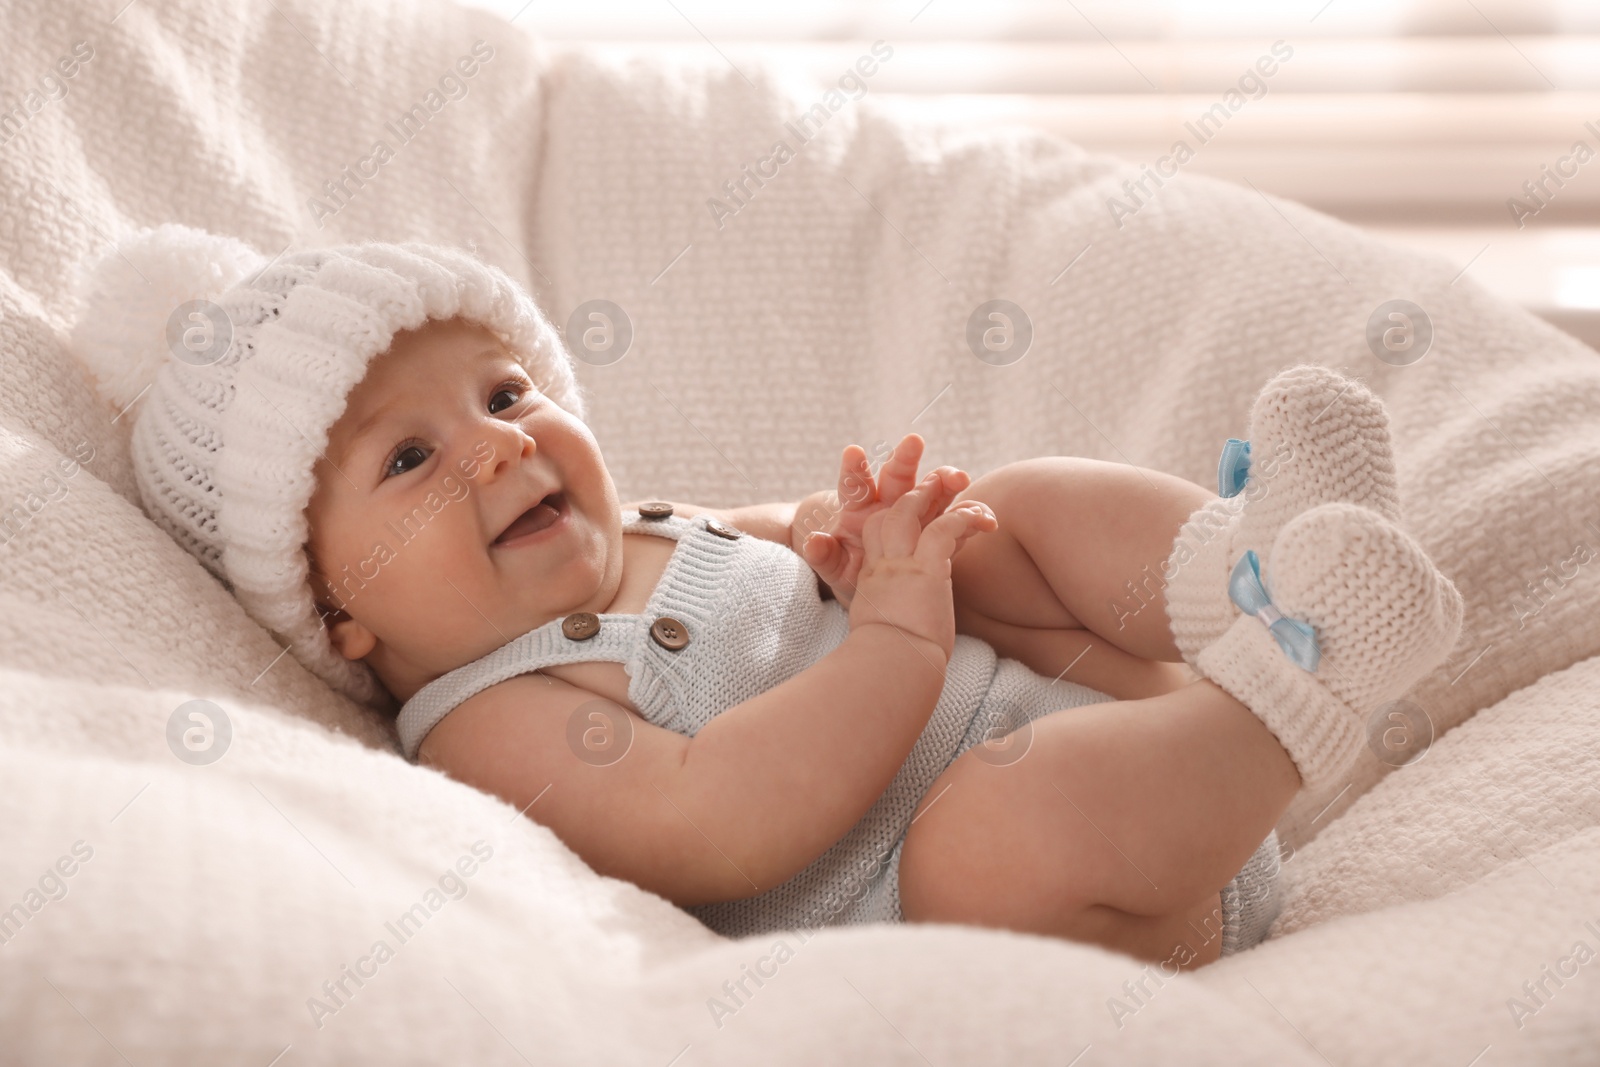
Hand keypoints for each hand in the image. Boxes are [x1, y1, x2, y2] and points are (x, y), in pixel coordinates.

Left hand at [799, 433, 971, 609]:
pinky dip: (970, 517)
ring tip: (959, 479)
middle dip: (905, 458)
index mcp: (859, 510)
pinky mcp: (939, 528)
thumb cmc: (851, 572)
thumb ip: (825, 556)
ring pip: (931, 489)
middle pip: (896, 476)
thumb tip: (812, 541)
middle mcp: (889, 503)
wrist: (877, 589)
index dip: (853, 469)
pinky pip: (956, 519)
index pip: (855, 485)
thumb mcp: (836, 569)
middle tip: (913, 442)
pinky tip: (984, 519)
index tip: (852, 451)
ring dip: (944, 481)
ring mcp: (918, 513)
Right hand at [845, 467, 997, 662]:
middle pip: (889, 515)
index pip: (881, 536)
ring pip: (911, 512)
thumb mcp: (883, 636)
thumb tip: (911, 636)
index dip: (896, 519)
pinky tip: (985, 520)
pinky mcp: (925, 570)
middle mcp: (883, 566)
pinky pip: (944, 529)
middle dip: (910, 494)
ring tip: (958, 481)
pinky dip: (965, 518)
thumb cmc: (890, 663)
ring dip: (933, 492)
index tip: (921, 515)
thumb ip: (894, 623)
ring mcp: (902, 565)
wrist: (890, 670)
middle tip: (933, 482)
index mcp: (872, 580)